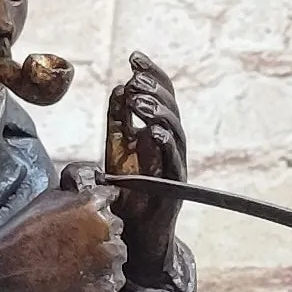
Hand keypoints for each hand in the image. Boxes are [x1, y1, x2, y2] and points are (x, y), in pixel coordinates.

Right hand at [0, 177, 128, 291]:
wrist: (5, 270)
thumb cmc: (23, 233)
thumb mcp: (50, 197)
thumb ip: (78, 192)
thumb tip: (97, 188)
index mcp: (93, 202)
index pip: (111, 199)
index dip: (98, 210)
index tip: (85, 221)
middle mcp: (106, 228)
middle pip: (117, 229)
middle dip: (101, 235)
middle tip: (75, 246)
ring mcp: (108, 260)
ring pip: (118, 257)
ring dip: (104, 260)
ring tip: (76, 266)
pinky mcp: (105, 289)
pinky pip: (116, 287)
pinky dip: (104, 288)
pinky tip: (84, 286)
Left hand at [105, 51, 185, 277]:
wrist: (134, 234)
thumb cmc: (127, 194)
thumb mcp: (116, 151)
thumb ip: (118, 122)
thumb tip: (119, 88)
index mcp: (158, 132)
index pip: (162, 94)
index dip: (151, 73)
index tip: (134, 57)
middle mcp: (171, 145)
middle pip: (170, 107)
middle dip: (153, 89)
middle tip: (135, 79)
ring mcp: (175, 164)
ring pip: (174, 130)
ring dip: (156, 112)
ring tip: (137, 101)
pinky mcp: (173, 185)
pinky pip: (173, 161)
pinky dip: (163, 144)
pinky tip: (150, 132)